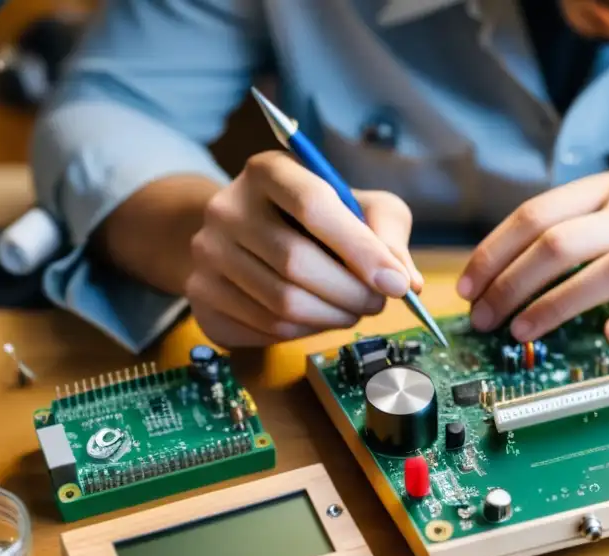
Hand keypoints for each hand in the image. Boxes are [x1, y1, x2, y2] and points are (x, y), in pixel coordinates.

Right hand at [186, 151, 421, 346]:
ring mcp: (207, 253)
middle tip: (378, 303)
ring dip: (332, 317)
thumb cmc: (314, 219)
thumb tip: (407, 281)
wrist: (241, 236)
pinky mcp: (201, 294)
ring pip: (282, 303)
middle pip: (296, 262)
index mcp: (267, 170)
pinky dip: (305, 332)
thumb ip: (387, 233)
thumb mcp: (358, 206)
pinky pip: (266, 328)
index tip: (395, 283)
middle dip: (351, 293)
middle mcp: (227, 207)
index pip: (313, 206)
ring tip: (352, 310)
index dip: (360, 250)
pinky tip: (317, 318)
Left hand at [457, 167, 608, 356]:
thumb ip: (578, 240)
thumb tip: (501, 279)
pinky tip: (607, 337)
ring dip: (555, 304)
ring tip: (523, 331)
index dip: (496, 252)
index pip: (541, 212)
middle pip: (564, 240)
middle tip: (485, 318)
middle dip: (511, 282)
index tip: (468, 287)